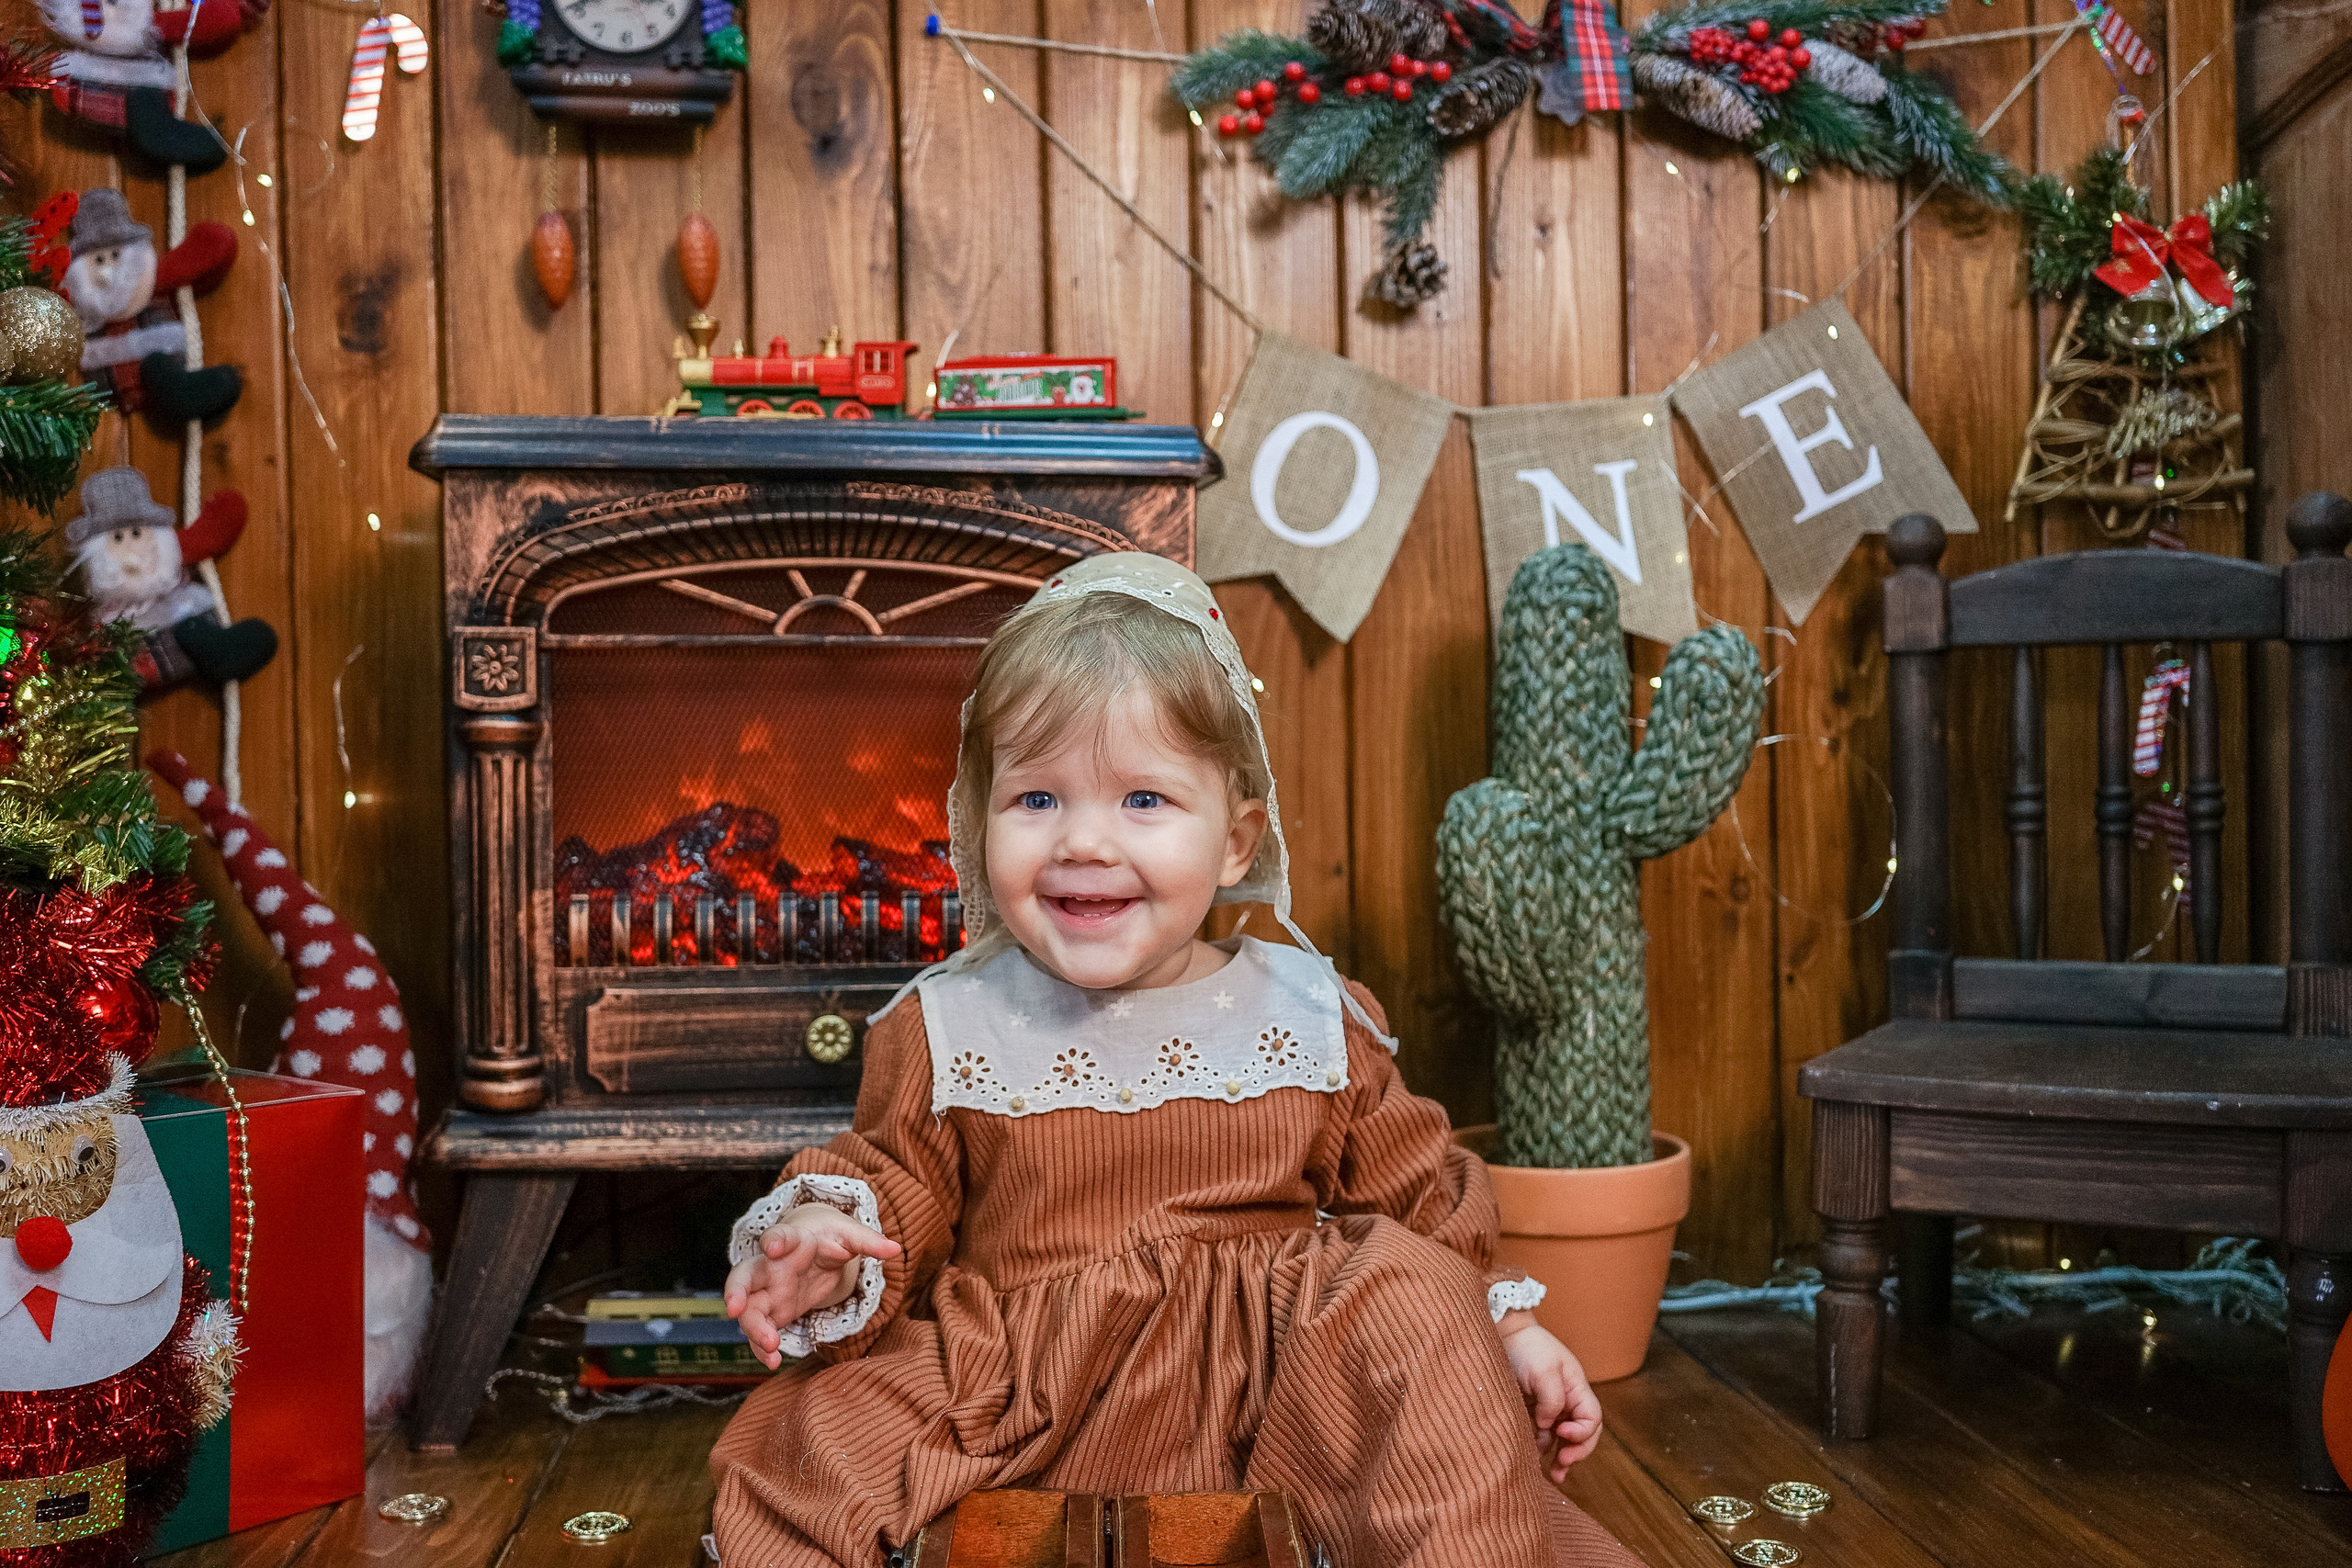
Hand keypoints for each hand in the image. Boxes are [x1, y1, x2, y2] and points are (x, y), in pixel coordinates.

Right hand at [723, 1203, 900, 1370]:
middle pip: (743, 1276)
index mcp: (793, 1240)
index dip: (774, 1240)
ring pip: (748, 1310)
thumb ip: (869, 1242)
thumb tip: (896, 1248)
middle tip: (734, 1309)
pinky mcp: (770, 1313)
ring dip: (753, 1329)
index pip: (778, 1235)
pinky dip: (761, 1348)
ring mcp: (766, 1291)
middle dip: (735, 1292)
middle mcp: (771, 1266)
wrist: (815, 1248)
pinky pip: (759, 1332)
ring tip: (771, 1347)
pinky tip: (772, 1363)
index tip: (774, 1247)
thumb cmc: (830, 1237)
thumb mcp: (850, 1235)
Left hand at [1497, 1311, 1601, 1480]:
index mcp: (1577, 1388)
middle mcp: (1568, 1400)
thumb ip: (1552, 1400)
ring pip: (1563, 1439)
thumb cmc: (1527, 1348)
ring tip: (1554, 1475)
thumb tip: (1549, 1426)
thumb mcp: (1543, 1371)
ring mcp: (1552, 1406)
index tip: (1562, 1433)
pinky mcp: (1534, 1411)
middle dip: (1576, 1452)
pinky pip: (1544, 1435)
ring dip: (1561, 1457)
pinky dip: (1543, 1448)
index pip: (1592, 1418)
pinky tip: (1535, 1458)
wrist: (1503, 1334)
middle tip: (1562, 1466)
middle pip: (1583, 1433)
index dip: (1582, 1432)